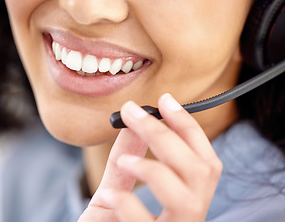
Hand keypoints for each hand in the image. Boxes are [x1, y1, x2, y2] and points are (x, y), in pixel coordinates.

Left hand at [78, 94, 222, 221]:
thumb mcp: (115, 191)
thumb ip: (126, 161)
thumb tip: (131, 125)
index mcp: (185, 202)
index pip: (203, 160)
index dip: (189, 128)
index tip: (166, 101)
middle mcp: (188, 219)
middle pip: (198, 171)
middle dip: (165, 135)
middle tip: (133, 113)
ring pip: (188, 199)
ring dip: (154, 168)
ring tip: (124, 161)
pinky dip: (128, 203)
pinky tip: (108, 195)